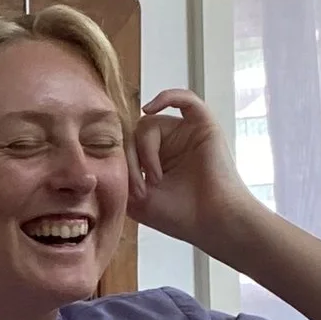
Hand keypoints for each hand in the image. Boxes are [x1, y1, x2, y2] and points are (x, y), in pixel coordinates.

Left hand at [128, 90, 255, 250]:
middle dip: (131, 160)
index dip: (123, 165)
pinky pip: (185, 98)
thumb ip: (121, 173)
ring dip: (146, 150)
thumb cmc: (180, 215)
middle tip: (142, 189)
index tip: (133, 193)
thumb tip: (108, 150)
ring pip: (149, 123)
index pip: (127, 145)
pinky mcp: (204, 125)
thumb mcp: (136, 199)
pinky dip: (167, 97)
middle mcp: (170, 144)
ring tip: (155, 178)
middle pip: (134, 133)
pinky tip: (149, 108)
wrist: (212, 222)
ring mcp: (186, 134)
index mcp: (155, 159)